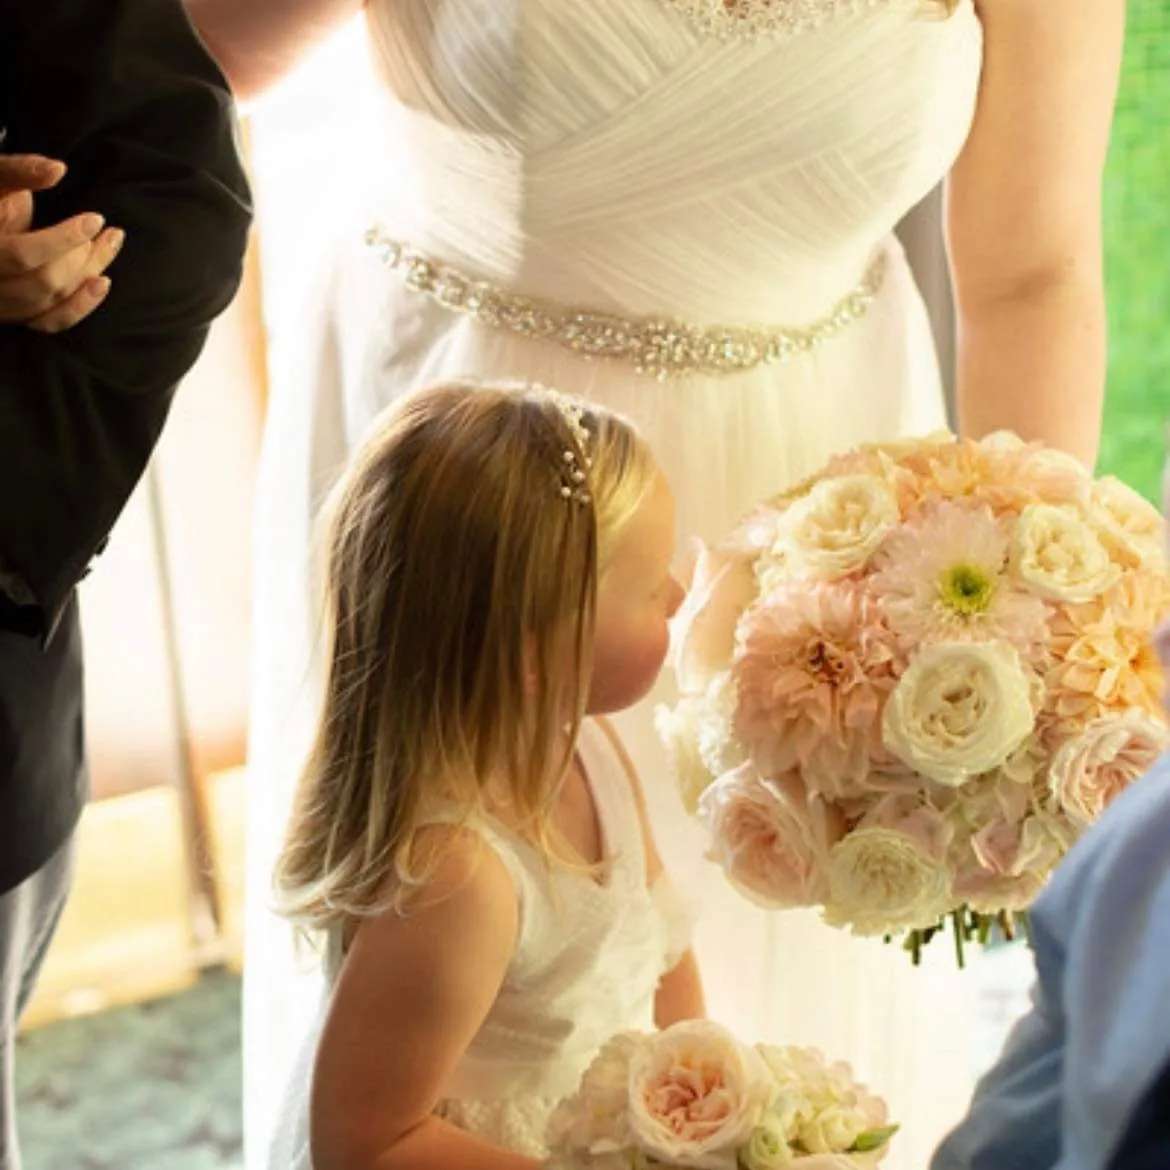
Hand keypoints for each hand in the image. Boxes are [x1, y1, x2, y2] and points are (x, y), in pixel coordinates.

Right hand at [0, 154, 125, 332]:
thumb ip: (21, 171)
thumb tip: (58, 169)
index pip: (22, 255)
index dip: (63, 239)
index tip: (95, 220)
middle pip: (43, 282)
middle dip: (81, 257)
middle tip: (104, 232)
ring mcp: (0, 304)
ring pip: (50, 301)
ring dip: (88, 275)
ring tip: (110, 243)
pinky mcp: (14, 315)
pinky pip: (49, 323)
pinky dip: (79, 307)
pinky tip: (103, 282)